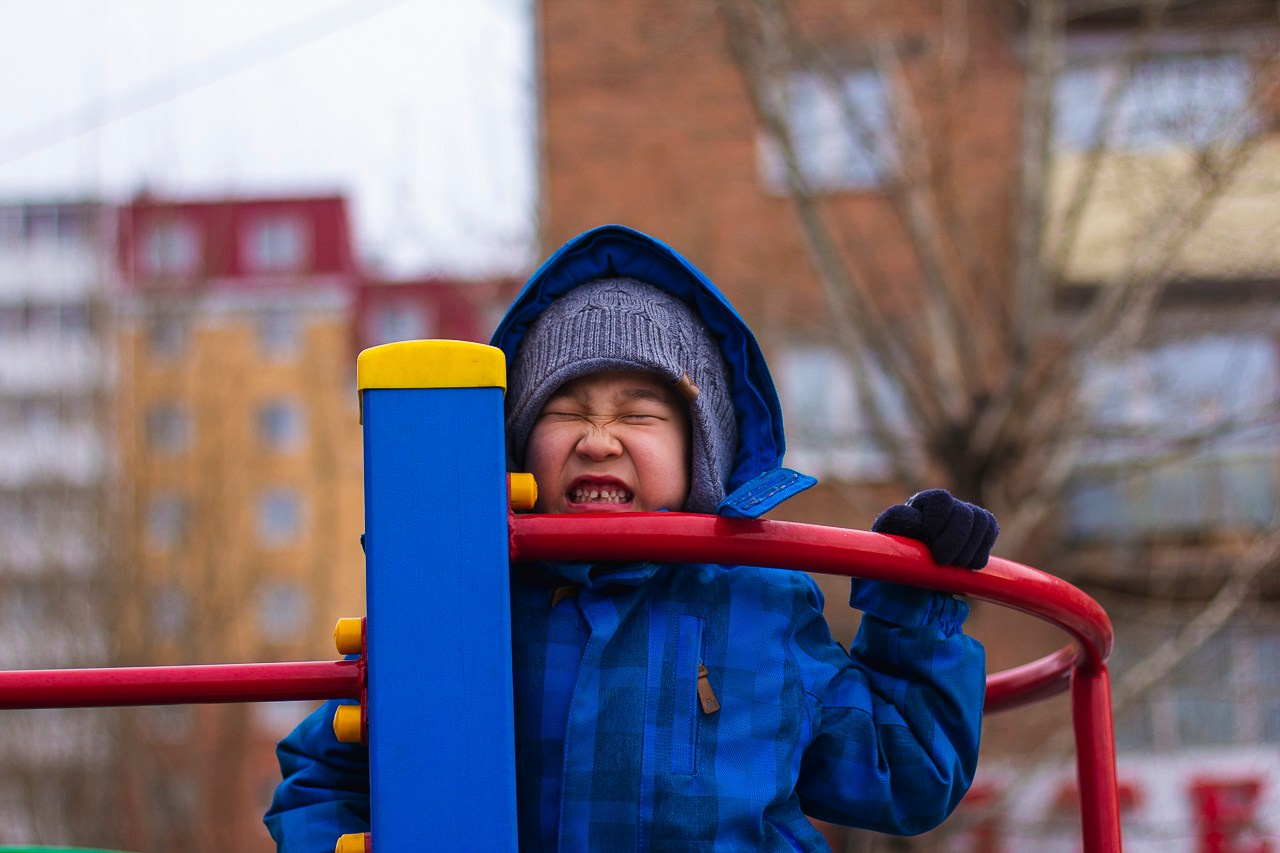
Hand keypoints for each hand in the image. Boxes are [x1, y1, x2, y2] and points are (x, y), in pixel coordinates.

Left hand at [872, 489, 998, 569]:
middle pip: (964, 512)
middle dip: (955, 540)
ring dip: (969, 549)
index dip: (937, 522)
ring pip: (981, 520)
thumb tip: (915, 518)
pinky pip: (991, 529)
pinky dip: (981, 551)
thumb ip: (895, 523)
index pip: (941, 499)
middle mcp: (946, 505)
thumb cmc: (896, 556)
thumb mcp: (888, 540)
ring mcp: (965, 515)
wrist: (912, 576)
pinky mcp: (981, 528)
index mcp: (922, 503)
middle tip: (941, 561)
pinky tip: (966, 565)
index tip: (927, 543)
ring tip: (953, 565)